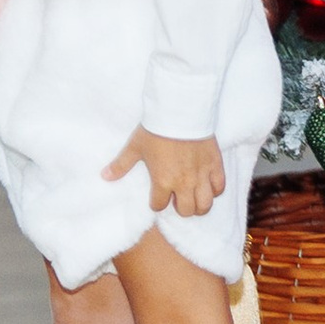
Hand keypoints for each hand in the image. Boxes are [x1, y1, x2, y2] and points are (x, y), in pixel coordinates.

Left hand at [105, 126, 226, 216]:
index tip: (157, 197)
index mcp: (162, 181)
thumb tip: (104, 176)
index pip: (159, 206)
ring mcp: (202, 175)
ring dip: (199, 205)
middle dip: (180, 208)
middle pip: (186, 210)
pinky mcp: (215, 164)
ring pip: (205, 204)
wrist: (181, 112)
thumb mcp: (135, 148)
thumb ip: (121, 165)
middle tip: (178, 199)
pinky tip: (208, 185)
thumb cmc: (156, 130)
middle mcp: (184, 183)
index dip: (156, 203)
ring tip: (195, 198)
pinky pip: (220, 187)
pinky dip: (215, 190)